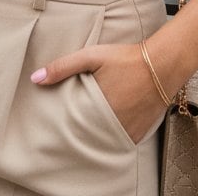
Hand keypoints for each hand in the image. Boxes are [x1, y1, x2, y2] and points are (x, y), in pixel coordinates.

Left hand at [30, 43, 166, 143]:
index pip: (70, 125)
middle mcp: (110, 124)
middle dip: (76, 130)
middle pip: (85, 135)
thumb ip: (63, 67)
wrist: (162, 64)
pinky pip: (118, 141)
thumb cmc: (125, 58)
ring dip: (93, 134)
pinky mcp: (137, 134)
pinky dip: (110, 136)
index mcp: (96, 107)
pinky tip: (104, 126)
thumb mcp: (92, 56)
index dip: (61, 124)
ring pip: (101, 140)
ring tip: (86, 124)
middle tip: (68, 123)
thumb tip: (35, 79)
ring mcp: (125, 132)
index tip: (53, 122)